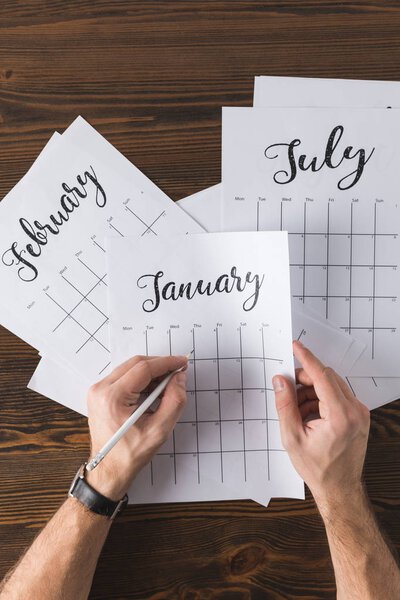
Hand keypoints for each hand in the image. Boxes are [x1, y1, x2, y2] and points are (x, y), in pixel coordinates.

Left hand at [85, 354, 187, 499]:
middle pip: (135, 364)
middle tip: (178, 371)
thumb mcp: (159, 430)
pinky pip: (123, 377)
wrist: (109, 470)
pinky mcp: (100, 394)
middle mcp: (101, 390)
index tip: (181, 363)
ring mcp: (98, 391)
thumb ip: (174, 400)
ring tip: (168, 382)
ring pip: (129, 368)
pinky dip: (141, 379)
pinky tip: (154, 388)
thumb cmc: (129, 454)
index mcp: (112, 398)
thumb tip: (179, 378)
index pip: (143, 368)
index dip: (166, 363)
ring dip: (151, 371)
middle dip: (160, 365)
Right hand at [272, 341, 369, 507]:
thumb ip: (285, 405)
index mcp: (340, 416)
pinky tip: (308, 415)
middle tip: (287, 387)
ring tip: (297, 411)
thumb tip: (280, 381)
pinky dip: (321, 399)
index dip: (306, 359)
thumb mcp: (292, 437)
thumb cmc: (318, 469)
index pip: (322, 376)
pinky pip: (338, 396)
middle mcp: (355, 411)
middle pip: (327, 378)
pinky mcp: (359, 417)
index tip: (296, 346)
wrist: (339, 489)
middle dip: (305, 379)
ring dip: (312, 391)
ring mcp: (359, 413)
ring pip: (332, 386)